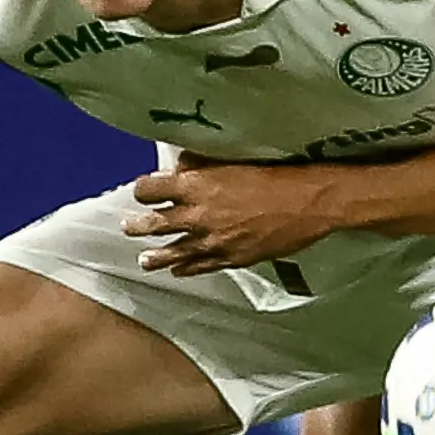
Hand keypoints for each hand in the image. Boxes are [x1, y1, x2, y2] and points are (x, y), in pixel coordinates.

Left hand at [123, 158, 335, 275]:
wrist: (306, 203)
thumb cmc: (273, 176)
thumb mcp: (234, 162)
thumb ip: (203, 166)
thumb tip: (181, 166)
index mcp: (196, 186)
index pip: (151, 190)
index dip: (143, 191)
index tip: (142, 192)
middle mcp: (197, 215)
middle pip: (155, 224)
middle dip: (138, 227)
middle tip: (128, 228)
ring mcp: (212, 241)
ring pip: (173, 252)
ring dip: (155, 256)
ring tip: (144, 260)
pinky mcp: (230, 258)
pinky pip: (200, 267)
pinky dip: (186, 270)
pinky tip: (179, 272)